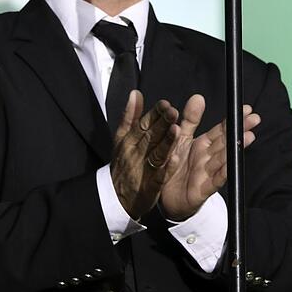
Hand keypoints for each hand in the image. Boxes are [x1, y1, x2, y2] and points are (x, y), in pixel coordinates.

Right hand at [110, 90, 180, 220]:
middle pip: (150, 137)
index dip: (154, 114)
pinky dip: (166, 169)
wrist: (114, 198)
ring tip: (176, 130)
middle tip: (173, 111)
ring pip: (156, 154)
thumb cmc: (121, 164)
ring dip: (165, 143)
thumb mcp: (121, 139)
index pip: (142, 125)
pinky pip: (158, 177)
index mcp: (129, 141)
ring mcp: (142, 171)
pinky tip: (175, 160)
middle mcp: (135, 154)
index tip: (165, 103)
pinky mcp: (149, 187)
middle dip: (161, 124)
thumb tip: (135, 93)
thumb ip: (129, 117)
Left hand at [159, 94, 260, 221]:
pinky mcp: (203, 189)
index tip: (246, 109)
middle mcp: (209, 157)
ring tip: (249, 136)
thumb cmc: (175, 167)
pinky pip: (215, 180)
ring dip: (236, 148)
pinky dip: (223, 172)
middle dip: (241, 129)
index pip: (222, 129)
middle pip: (227, 141)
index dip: (233, 119)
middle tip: (255, 118)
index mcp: (204, 145)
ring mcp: (208, 173)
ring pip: (224, 158)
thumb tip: (198, 96)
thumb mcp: (180, 139)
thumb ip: (190, 119)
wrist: (165, 198)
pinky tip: (231, 164)